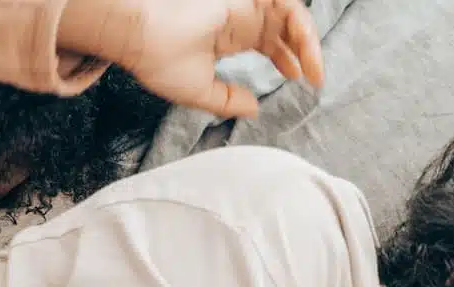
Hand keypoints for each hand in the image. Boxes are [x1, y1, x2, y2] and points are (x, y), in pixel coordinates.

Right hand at [59, 0, 324, 116]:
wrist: (140, 37)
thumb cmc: (158, 60)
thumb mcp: (200, 92)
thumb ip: (228, 101)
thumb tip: (255, 108)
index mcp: (229, 35)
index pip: (270, 42)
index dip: (290, 59)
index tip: (300, 79)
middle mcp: (239, 17)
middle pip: (285, 28)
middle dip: (305, 52)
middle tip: (314, 78)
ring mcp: (242, 4)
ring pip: (290, 15)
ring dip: (307, 40)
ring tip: (313, 68)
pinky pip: (284, 3)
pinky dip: (300, 24)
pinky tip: (305, 49)